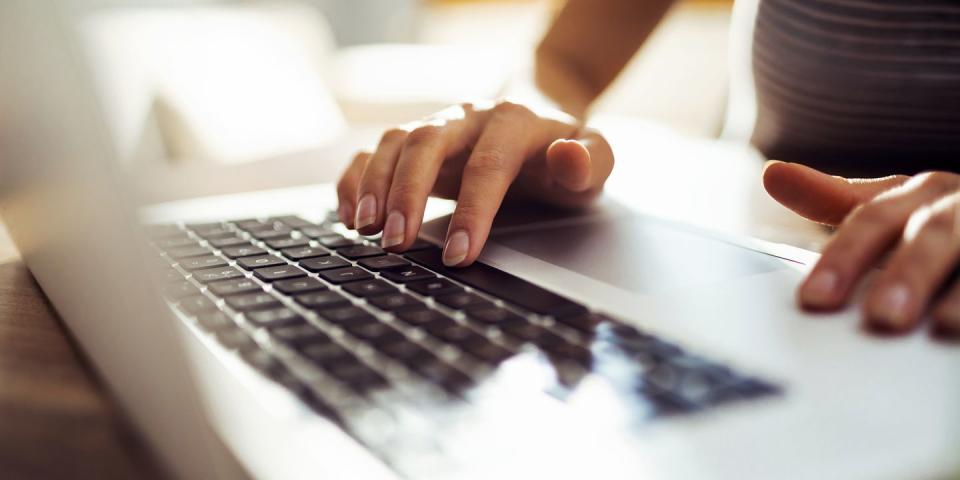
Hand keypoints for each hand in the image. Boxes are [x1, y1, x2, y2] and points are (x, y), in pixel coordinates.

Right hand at [336, 100, 613, 266]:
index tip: (461, 255)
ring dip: (374, 184)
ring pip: (394, 141)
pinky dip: (355, 179)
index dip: (472, 211)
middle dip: (407, 193)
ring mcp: (437, 125)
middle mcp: (469, 117)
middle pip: (427, 142)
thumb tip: (568, 158)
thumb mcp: (596, 159)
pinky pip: (373, 151)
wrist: (541, 122)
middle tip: (397, 243)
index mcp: (514, 121)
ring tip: (365, 230)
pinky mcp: (414, 142)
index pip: (488, 165)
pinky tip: (350, 215)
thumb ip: (592, 160)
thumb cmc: (566, 155)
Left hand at [763, 161, 959, 334]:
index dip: (844, 258)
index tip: (814, 300)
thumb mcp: (895, 206)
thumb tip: (772, 174)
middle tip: (881, 318)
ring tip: (941, 326)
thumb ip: (835, 198)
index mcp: (923, 193)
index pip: (874, 219)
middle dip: (908, 273)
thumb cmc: (947, 218)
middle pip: (931, 235)